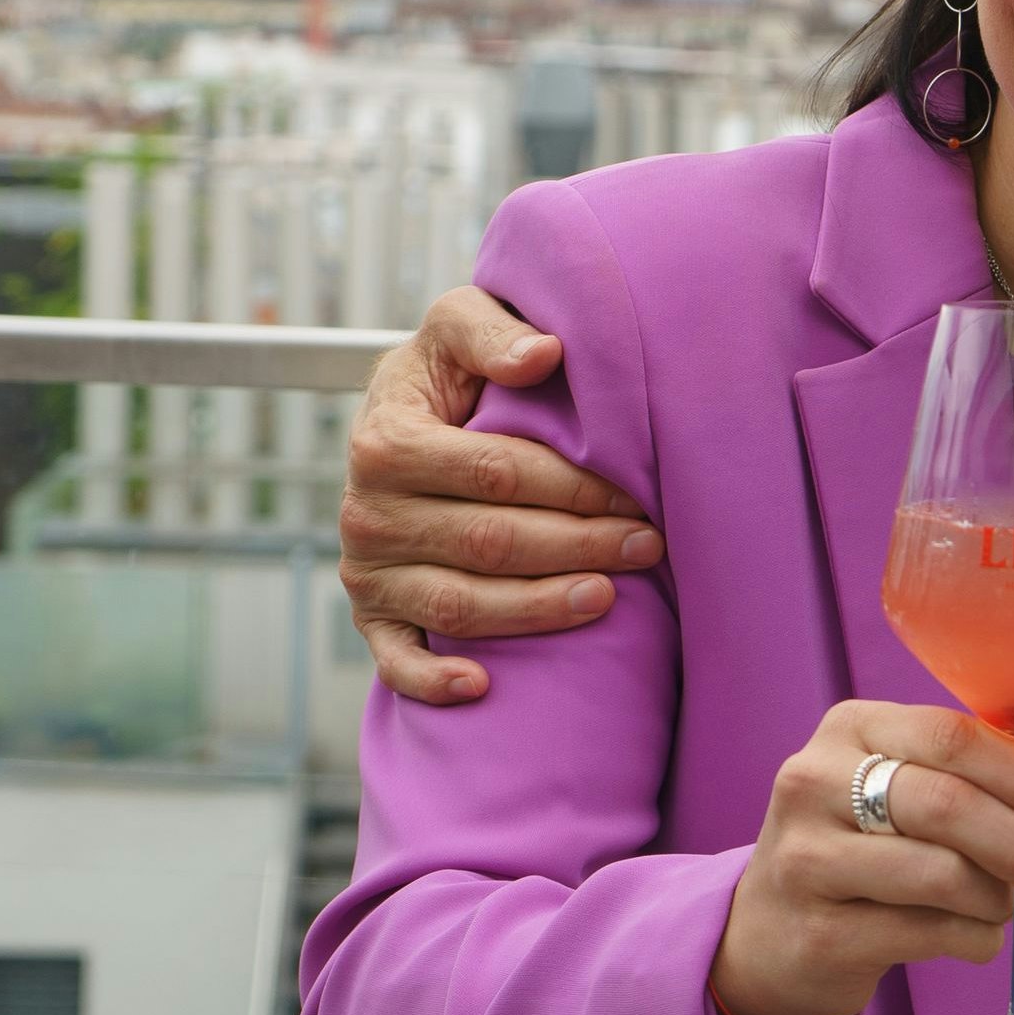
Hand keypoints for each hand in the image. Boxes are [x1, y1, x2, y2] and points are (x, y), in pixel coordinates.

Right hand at [339, 286, 656, 703]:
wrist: (395, 419)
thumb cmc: (445, 374)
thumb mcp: (455, 327)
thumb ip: (492, 331)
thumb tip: (545, 354)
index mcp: (386, 440)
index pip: (496, 472)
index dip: (573, 486)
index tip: (637, 493)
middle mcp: (366, 511)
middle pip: (489, 542)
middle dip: (577, 546)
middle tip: (647, 546)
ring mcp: (367, 571)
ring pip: (460, 605)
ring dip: (537, 610)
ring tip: (606, 598)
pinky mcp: (371, 615)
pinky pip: (397, 661)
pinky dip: (434, 681)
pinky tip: (485, 687)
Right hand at [708, 701, 1013, 1014]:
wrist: (765, 935)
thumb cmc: (860, 849)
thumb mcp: (916, 794)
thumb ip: (1000, 773)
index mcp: (850, 728)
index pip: (955, 736)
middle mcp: (814, 781)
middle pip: (951, 805)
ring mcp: (807, 859)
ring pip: (943, 874)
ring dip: (999, 898)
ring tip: (1002, 907)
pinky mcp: (817, 931)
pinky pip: (928, 933)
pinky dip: (974, 938)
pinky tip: (972, 935)